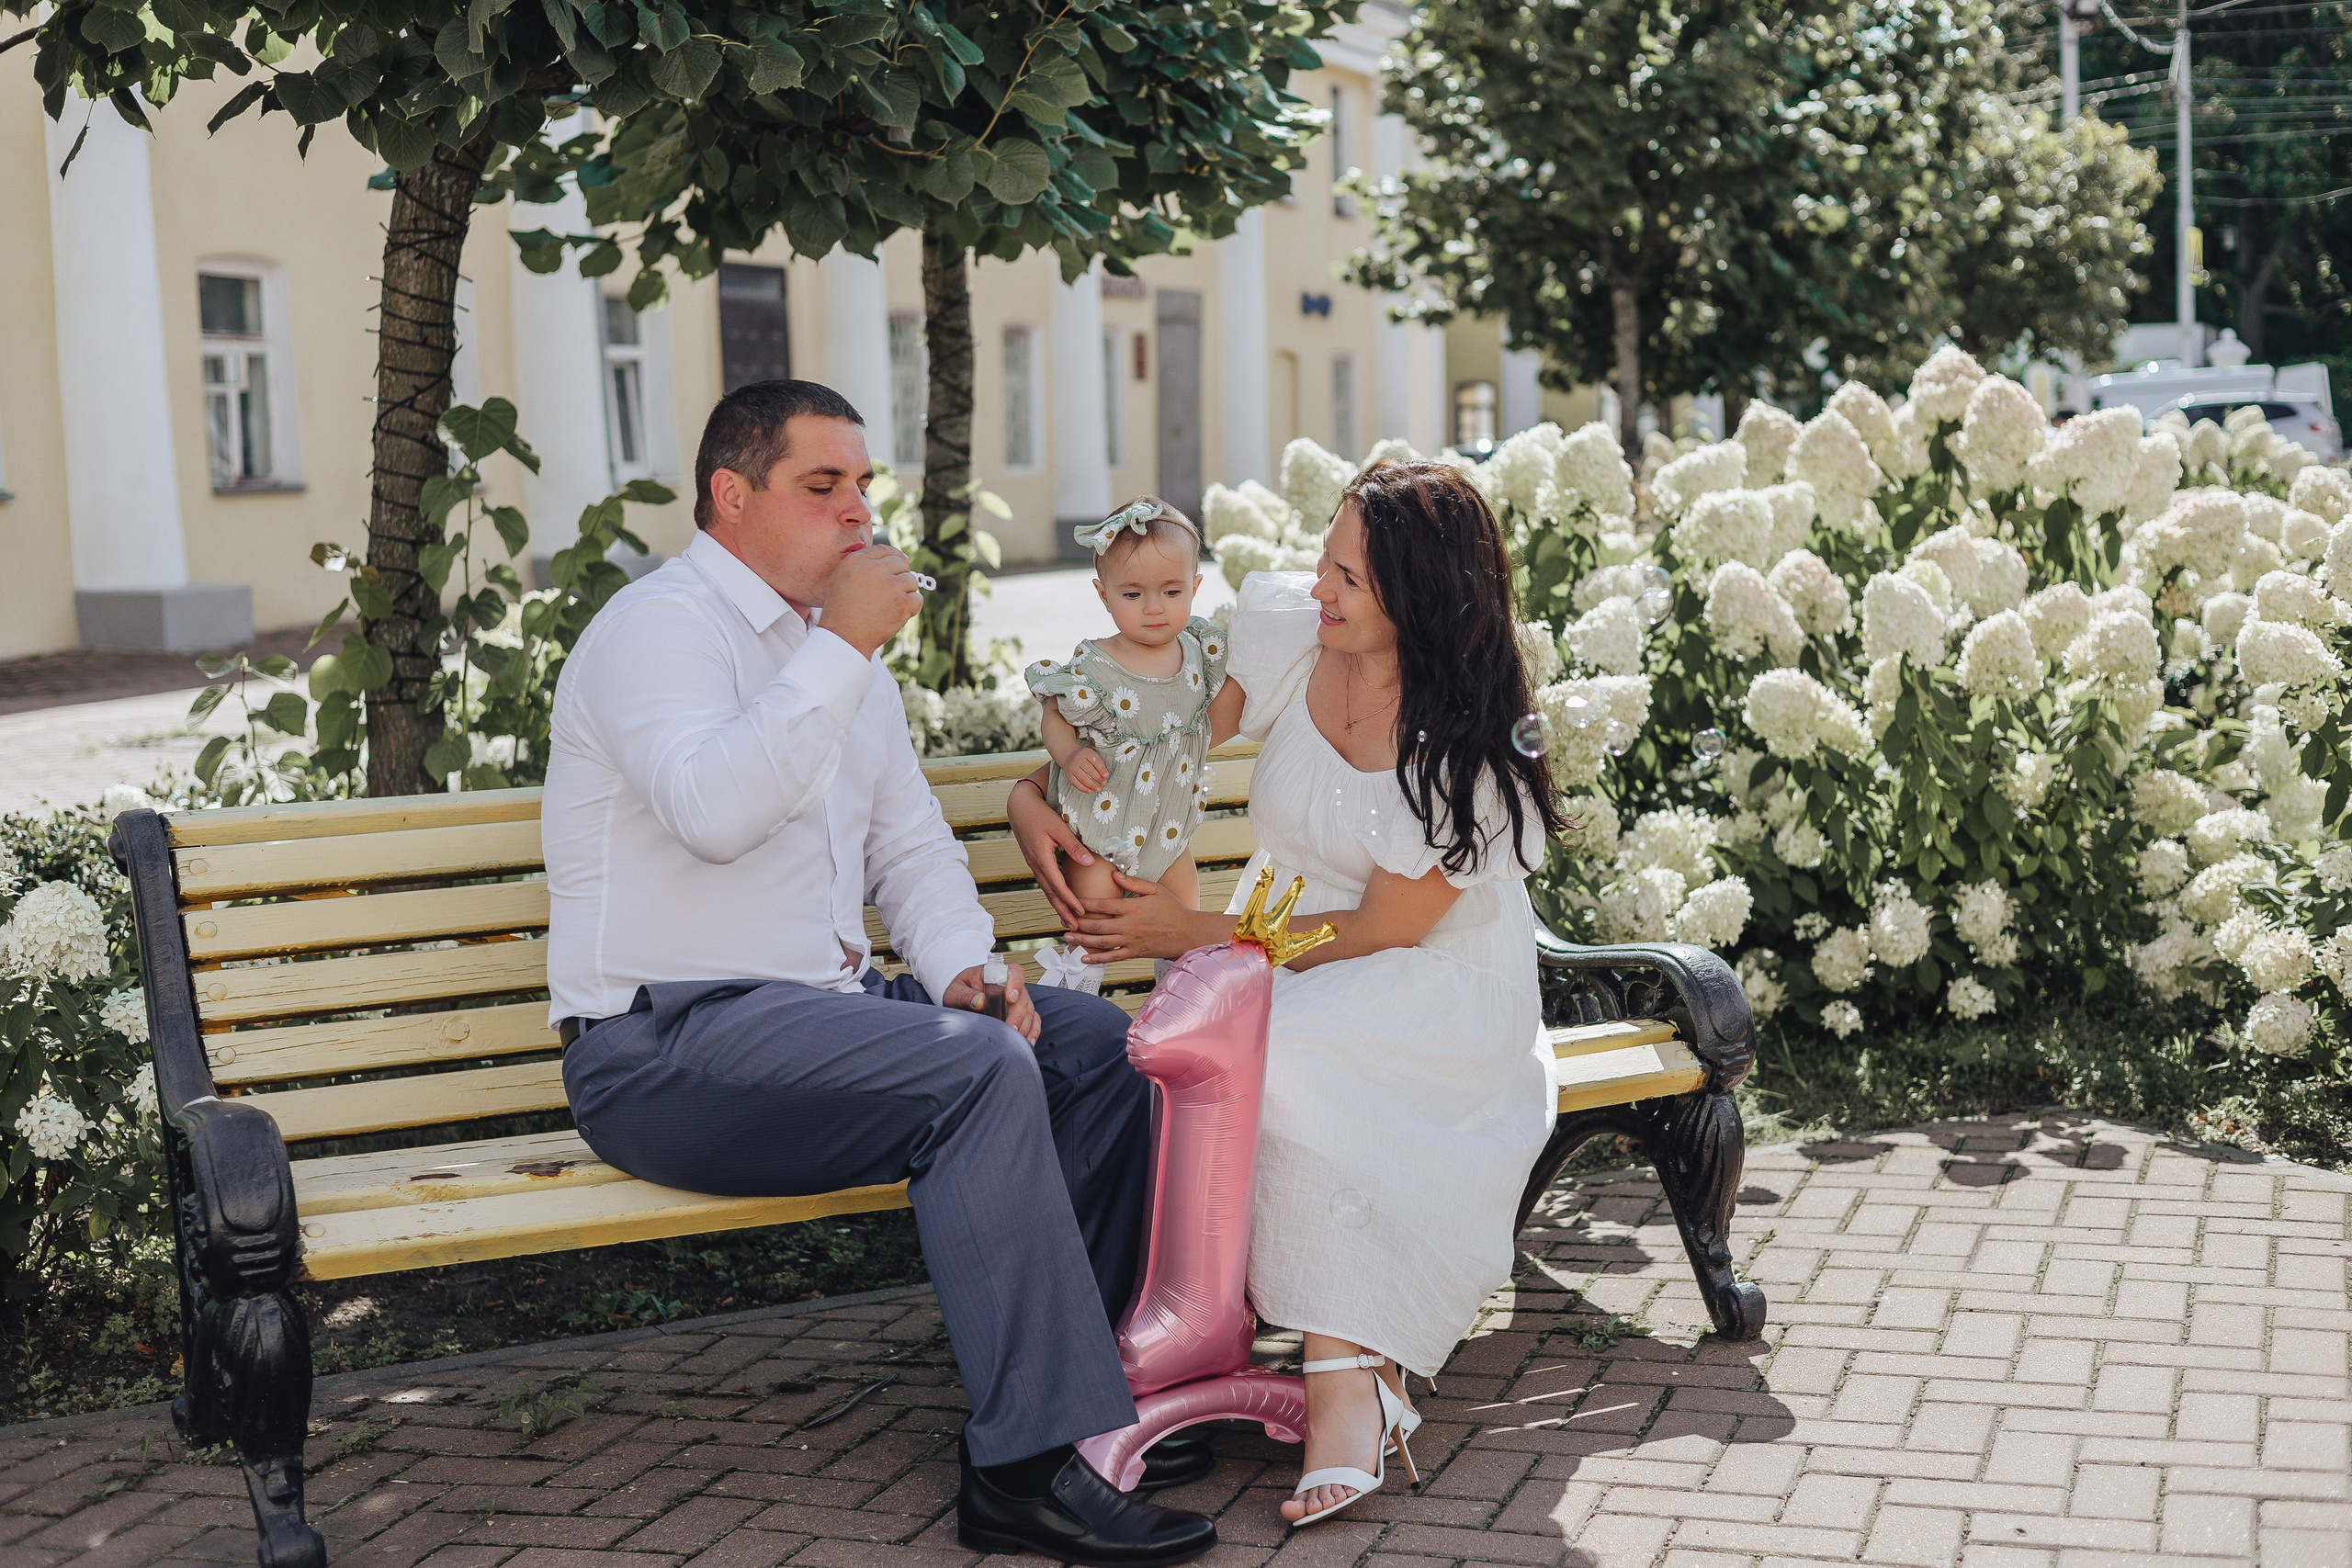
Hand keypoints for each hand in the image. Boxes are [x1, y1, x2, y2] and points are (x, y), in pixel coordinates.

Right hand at [825, 544, 922, 657]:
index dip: (895, 557)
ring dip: (906, 592)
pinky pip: (917, 598)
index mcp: (858, 560)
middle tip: (893, 592)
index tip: (901, 564)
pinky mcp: (902, 602)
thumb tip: (889, 558)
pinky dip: (911, 607)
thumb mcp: (841, 578)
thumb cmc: (840, 610)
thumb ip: (862, 564)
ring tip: (891, 605)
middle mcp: (875, 569)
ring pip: (911, 581)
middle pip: (901, 564)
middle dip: (900, 576)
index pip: (885, 550)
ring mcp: (891, 585)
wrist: (843, 636)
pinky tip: (898, 613)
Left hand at [941, 962, 1041, 1043]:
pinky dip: (1032, 1032)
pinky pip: (1034, 1021)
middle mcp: (1011, 985)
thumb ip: (966, 995)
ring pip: (1029, 1011)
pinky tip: (1027, 1041)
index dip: (1015, 984)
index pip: (1013, 972)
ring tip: (1015, 1039)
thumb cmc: (962, 991)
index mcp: (996, 972)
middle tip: (1009, 1027)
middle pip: (1022, 997)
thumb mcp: (956, 991)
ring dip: (1024, 1026)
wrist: (963, 999)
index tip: (1010, 998)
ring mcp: (1019, 999)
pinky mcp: (1023, 1012)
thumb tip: (980, 1001)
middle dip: (1017, 1014)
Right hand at [1009, 774, 1094, 925]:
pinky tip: (1060, 900)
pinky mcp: (1035, 862)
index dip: (1071, 901)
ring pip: (1047, 890)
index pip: (1058, 886)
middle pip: (1051, 894)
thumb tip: (1089, 863)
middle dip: (1063, 911)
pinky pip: (1046, 883)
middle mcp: (1036, 865)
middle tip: (1075, 928)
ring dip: (1058, 906)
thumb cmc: (1039, 814)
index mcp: (1042, 859)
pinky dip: (1054, 895)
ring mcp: (1034, 865)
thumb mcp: (1059, 827)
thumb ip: (1074, 846)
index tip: (1082, 913)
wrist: (1019, 807)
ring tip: (1068, 920)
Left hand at [1065, 870, 1220, 964]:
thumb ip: (1134, 882)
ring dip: (1082, 940)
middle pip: (1097, 924)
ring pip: (1100, 942)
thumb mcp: (1156, 889)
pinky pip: (1113, 957)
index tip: (1071, 900)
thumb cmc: (1173, 909)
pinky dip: (1097, 959)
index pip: (1102, 904)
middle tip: (1062, 919)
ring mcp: (1131, 941)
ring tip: (1067, 937)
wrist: (1187, 933)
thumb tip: (1114, 874)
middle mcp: (1129, 925)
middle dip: (1077, 922)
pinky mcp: (1135, 953)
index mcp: (1132, 907)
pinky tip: (1084, 958)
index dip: (1084, 903)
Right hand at [1066, 746, 1109, 792]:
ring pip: (1083, 778)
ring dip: (1091, 785)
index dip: (1101, 769)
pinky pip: (1076, 783)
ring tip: (1098, 789)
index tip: (1106, 775)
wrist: (1069, 757)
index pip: (1095, 761)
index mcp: (1086, 753)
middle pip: (1089, 770)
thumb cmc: (1084, 758)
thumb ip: (1099, 765)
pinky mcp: (1069, 775)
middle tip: (1103, 783)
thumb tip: (1104, 776)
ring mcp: (1072, 768)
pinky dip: (1083, 788)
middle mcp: (1078, 760)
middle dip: (1098, 778)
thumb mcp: (1093, 756)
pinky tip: (1089, 791)